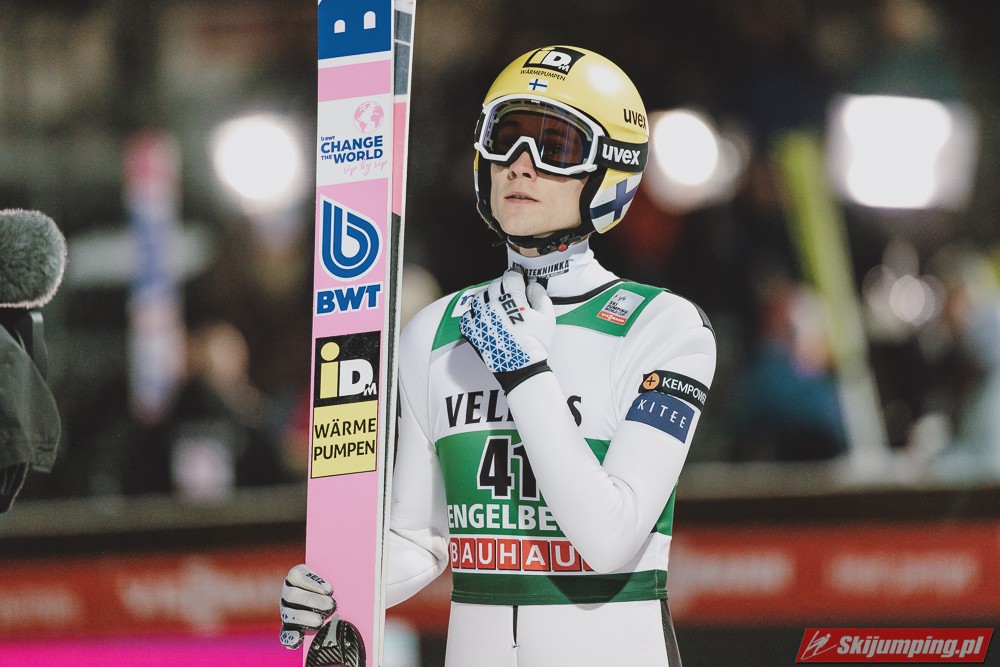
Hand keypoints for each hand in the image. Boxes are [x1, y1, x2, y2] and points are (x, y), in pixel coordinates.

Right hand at [279, 564, 334, 649]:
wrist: (334, 610)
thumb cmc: (335, 592)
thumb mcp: (339, 581)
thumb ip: (340, 579)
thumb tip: (354, 577)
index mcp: (298, 577)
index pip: (297, 574)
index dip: (311, 581)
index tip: (329, 590)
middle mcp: (289, 593)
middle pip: (292, 595)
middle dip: (311, 600)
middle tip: (330, 606)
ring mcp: (287, 612)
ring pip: (288, 614)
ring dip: (304, 618)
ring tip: (319, 622)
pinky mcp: (288, 630)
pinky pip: (285, 634)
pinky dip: (291, 636)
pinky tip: (299, 637)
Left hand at [460, 270, 554, 391]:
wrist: (522, 367)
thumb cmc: (535, 343)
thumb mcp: (547, 317)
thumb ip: (540, 296)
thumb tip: (533, 285)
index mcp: (513, 299)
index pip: (511, 277)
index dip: (516, 275)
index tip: (518, 276)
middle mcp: (494, 305)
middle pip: (495, 284)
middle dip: (503, 285)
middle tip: (510, 291)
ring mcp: (481, 318)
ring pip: (479, 297)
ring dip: (487, 297)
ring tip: (495, 303)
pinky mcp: (473, 331)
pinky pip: (467, 316)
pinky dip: (474, 314)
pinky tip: (482, 317)